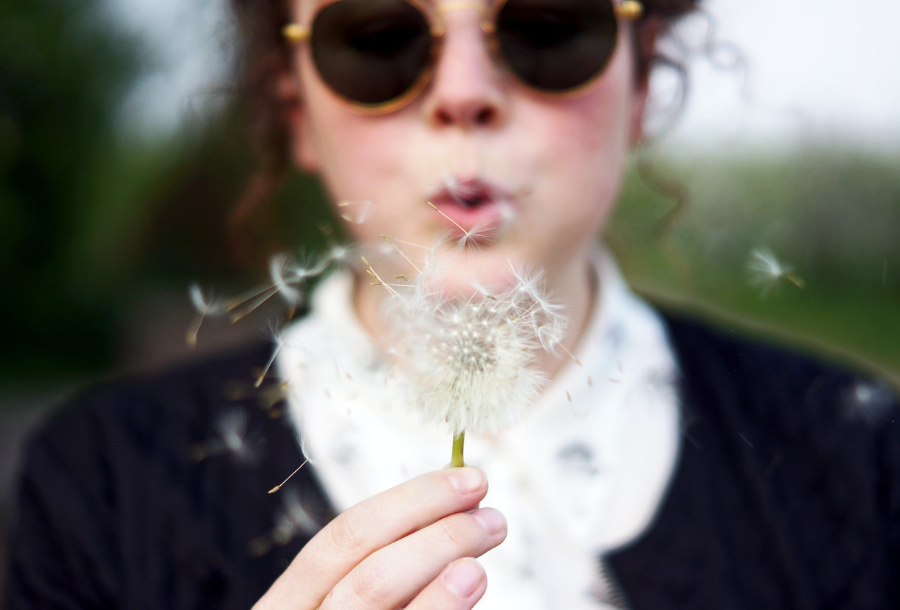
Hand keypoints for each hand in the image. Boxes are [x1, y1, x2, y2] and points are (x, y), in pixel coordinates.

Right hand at [254, 467, 505, 608]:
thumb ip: (379, 580)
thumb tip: (452, 523)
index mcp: (286, 608)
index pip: (340, 540)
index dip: (408, 501)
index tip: (465, 481)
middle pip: (367, 573)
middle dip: (437, 533)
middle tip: (492, 517)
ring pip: (377, 603)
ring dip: (443, 568)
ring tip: (486, 552)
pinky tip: (469, 588)